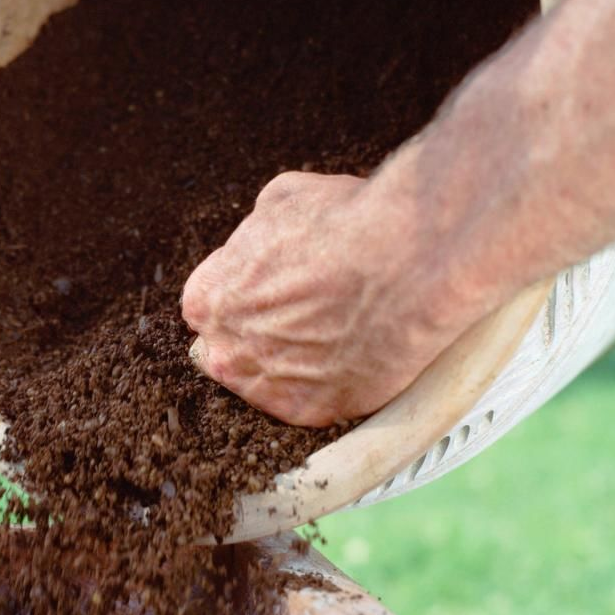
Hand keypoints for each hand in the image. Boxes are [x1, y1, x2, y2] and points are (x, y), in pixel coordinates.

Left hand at [182, 167, 482, 426]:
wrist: (408, 261)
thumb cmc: (345, 224)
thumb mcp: (281, 201)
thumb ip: (256, 234)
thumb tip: (263, 240)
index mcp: (207, 300)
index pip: (212, 308)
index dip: (247, 298)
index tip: (277, 292)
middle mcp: (225, 352)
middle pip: (235, 349)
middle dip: (263, 334)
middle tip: (309, 315)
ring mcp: (264, 388)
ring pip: (270, 382)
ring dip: (294, 364)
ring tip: (338, 334)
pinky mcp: (308, 412)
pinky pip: (311, 403)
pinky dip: (330, 386)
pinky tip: (355, 357)